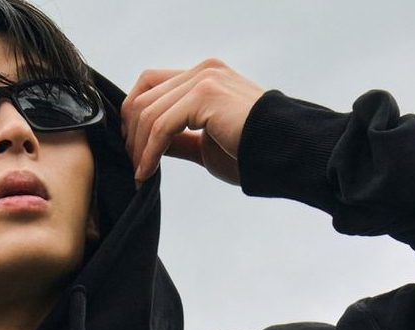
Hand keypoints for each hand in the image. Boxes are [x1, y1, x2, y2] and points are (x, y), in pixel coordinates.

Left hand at [120, 58, 265, 187]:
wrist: (281, 152)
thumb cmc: (250, 152)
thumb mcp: (204, 145)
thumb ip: (177, 139)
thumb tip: (149, 145)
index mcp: (203, 76)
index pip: (151, 84)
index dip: (134, 117)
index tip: (134, 151)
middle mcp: (202, 71)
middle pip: (144, 95)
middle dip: (132, 134)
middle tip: (133, 166)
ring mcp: (204, 79)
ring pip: (148, 111)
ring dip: (139, 148)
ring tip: (141, 173)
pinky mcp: (205, 95)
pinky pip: (162, 125)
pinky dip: (149, 152)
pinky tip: (147, 172)